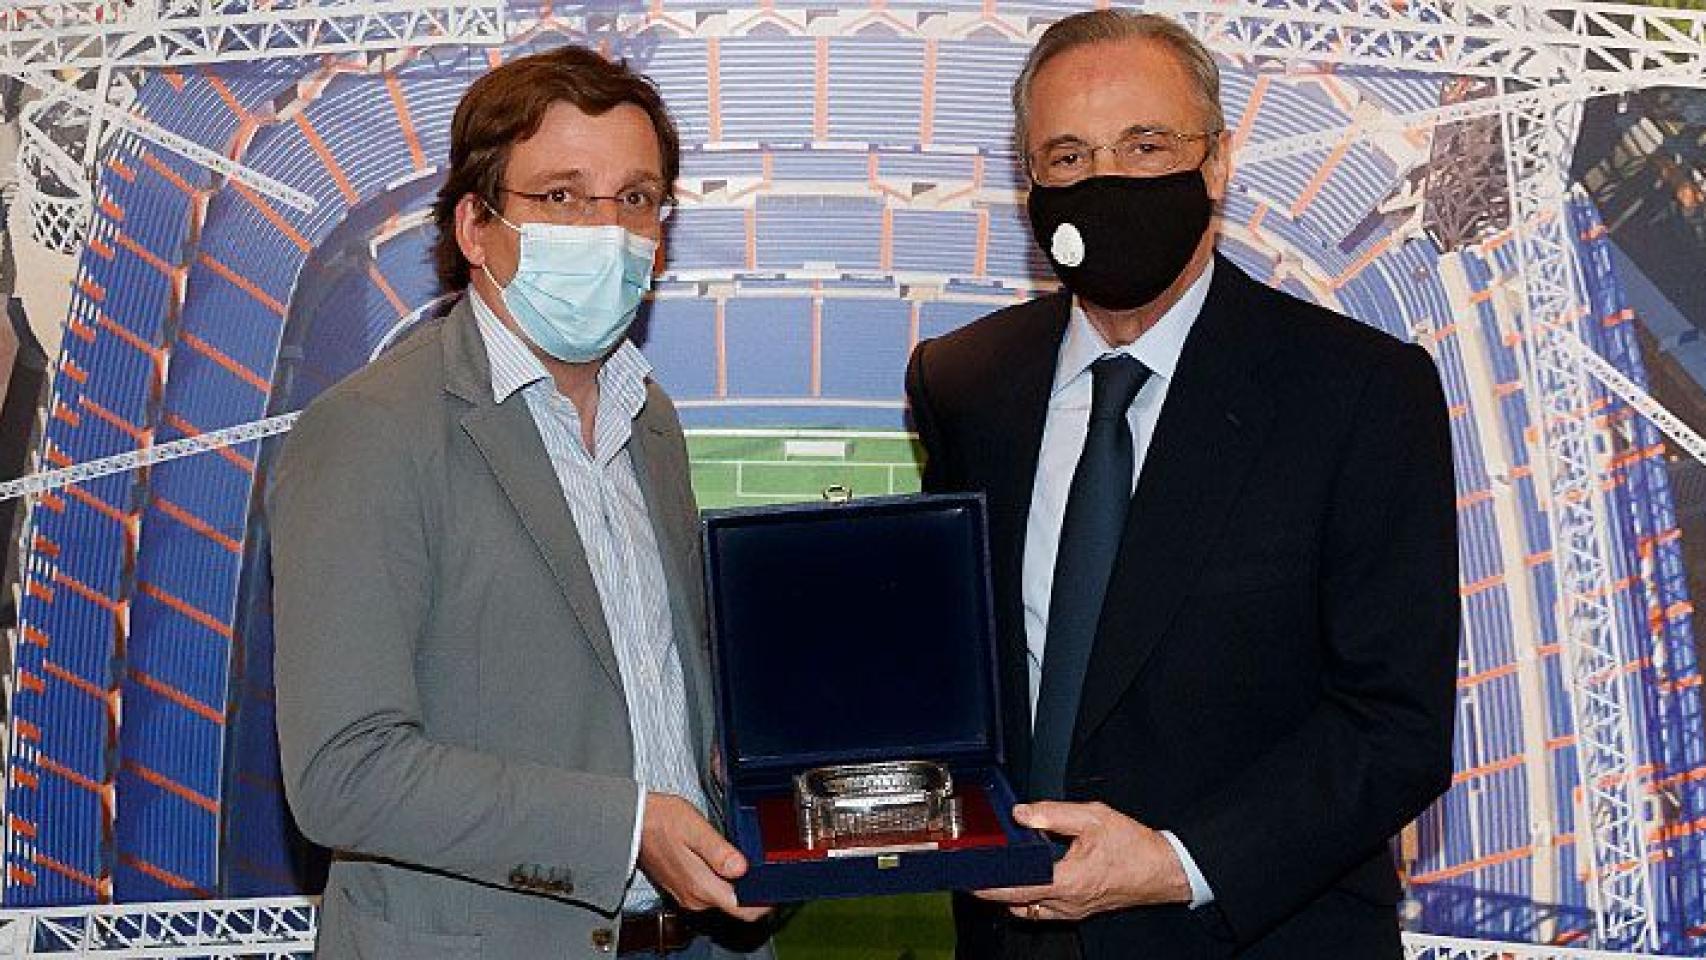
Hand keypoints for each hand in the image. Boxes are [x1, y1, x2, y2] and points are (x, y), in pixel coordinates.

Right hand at [637, 793, 770, 922]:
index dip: (765, 902)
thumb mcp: (694, 829)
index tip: (777, 886)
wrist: (631, 822)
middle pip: (736, 905)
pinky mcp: (683, 887)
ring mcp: (688, 895)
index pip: (743, 910)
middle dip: (754, 890)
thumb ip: (719, 851)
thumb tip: (742, 869)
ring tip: (748, 860)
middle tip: (767, 867)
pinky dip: (723, 880)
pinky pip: (711, 891)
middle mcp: (695, 898)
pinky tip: (726, 861)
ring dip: (739, 884)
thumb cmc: (660, 820)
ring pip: (724, 897)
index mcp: (702, 886)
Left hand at [974, 801, 1191, 921]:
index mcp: (1067, 881)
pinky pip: (1045, 910)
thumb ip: (1052, 813)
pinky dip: (1030, 898)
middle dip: (995, 889)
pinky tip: (1029, 880)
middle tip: (979, 872)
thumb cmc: (1134, 847)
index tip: (970, 880)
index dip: (989, 886)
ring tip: (1000, 874)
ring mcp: (1073, 910)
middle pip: (1017, 902)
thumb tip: (1022, 813)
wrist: (1163, 869)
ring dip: (1012, 895)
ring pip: (1030, 910)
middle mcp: (1067, 903)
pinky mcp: (1079, 910)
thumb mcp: (1092, 817)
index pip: (1016, 890)